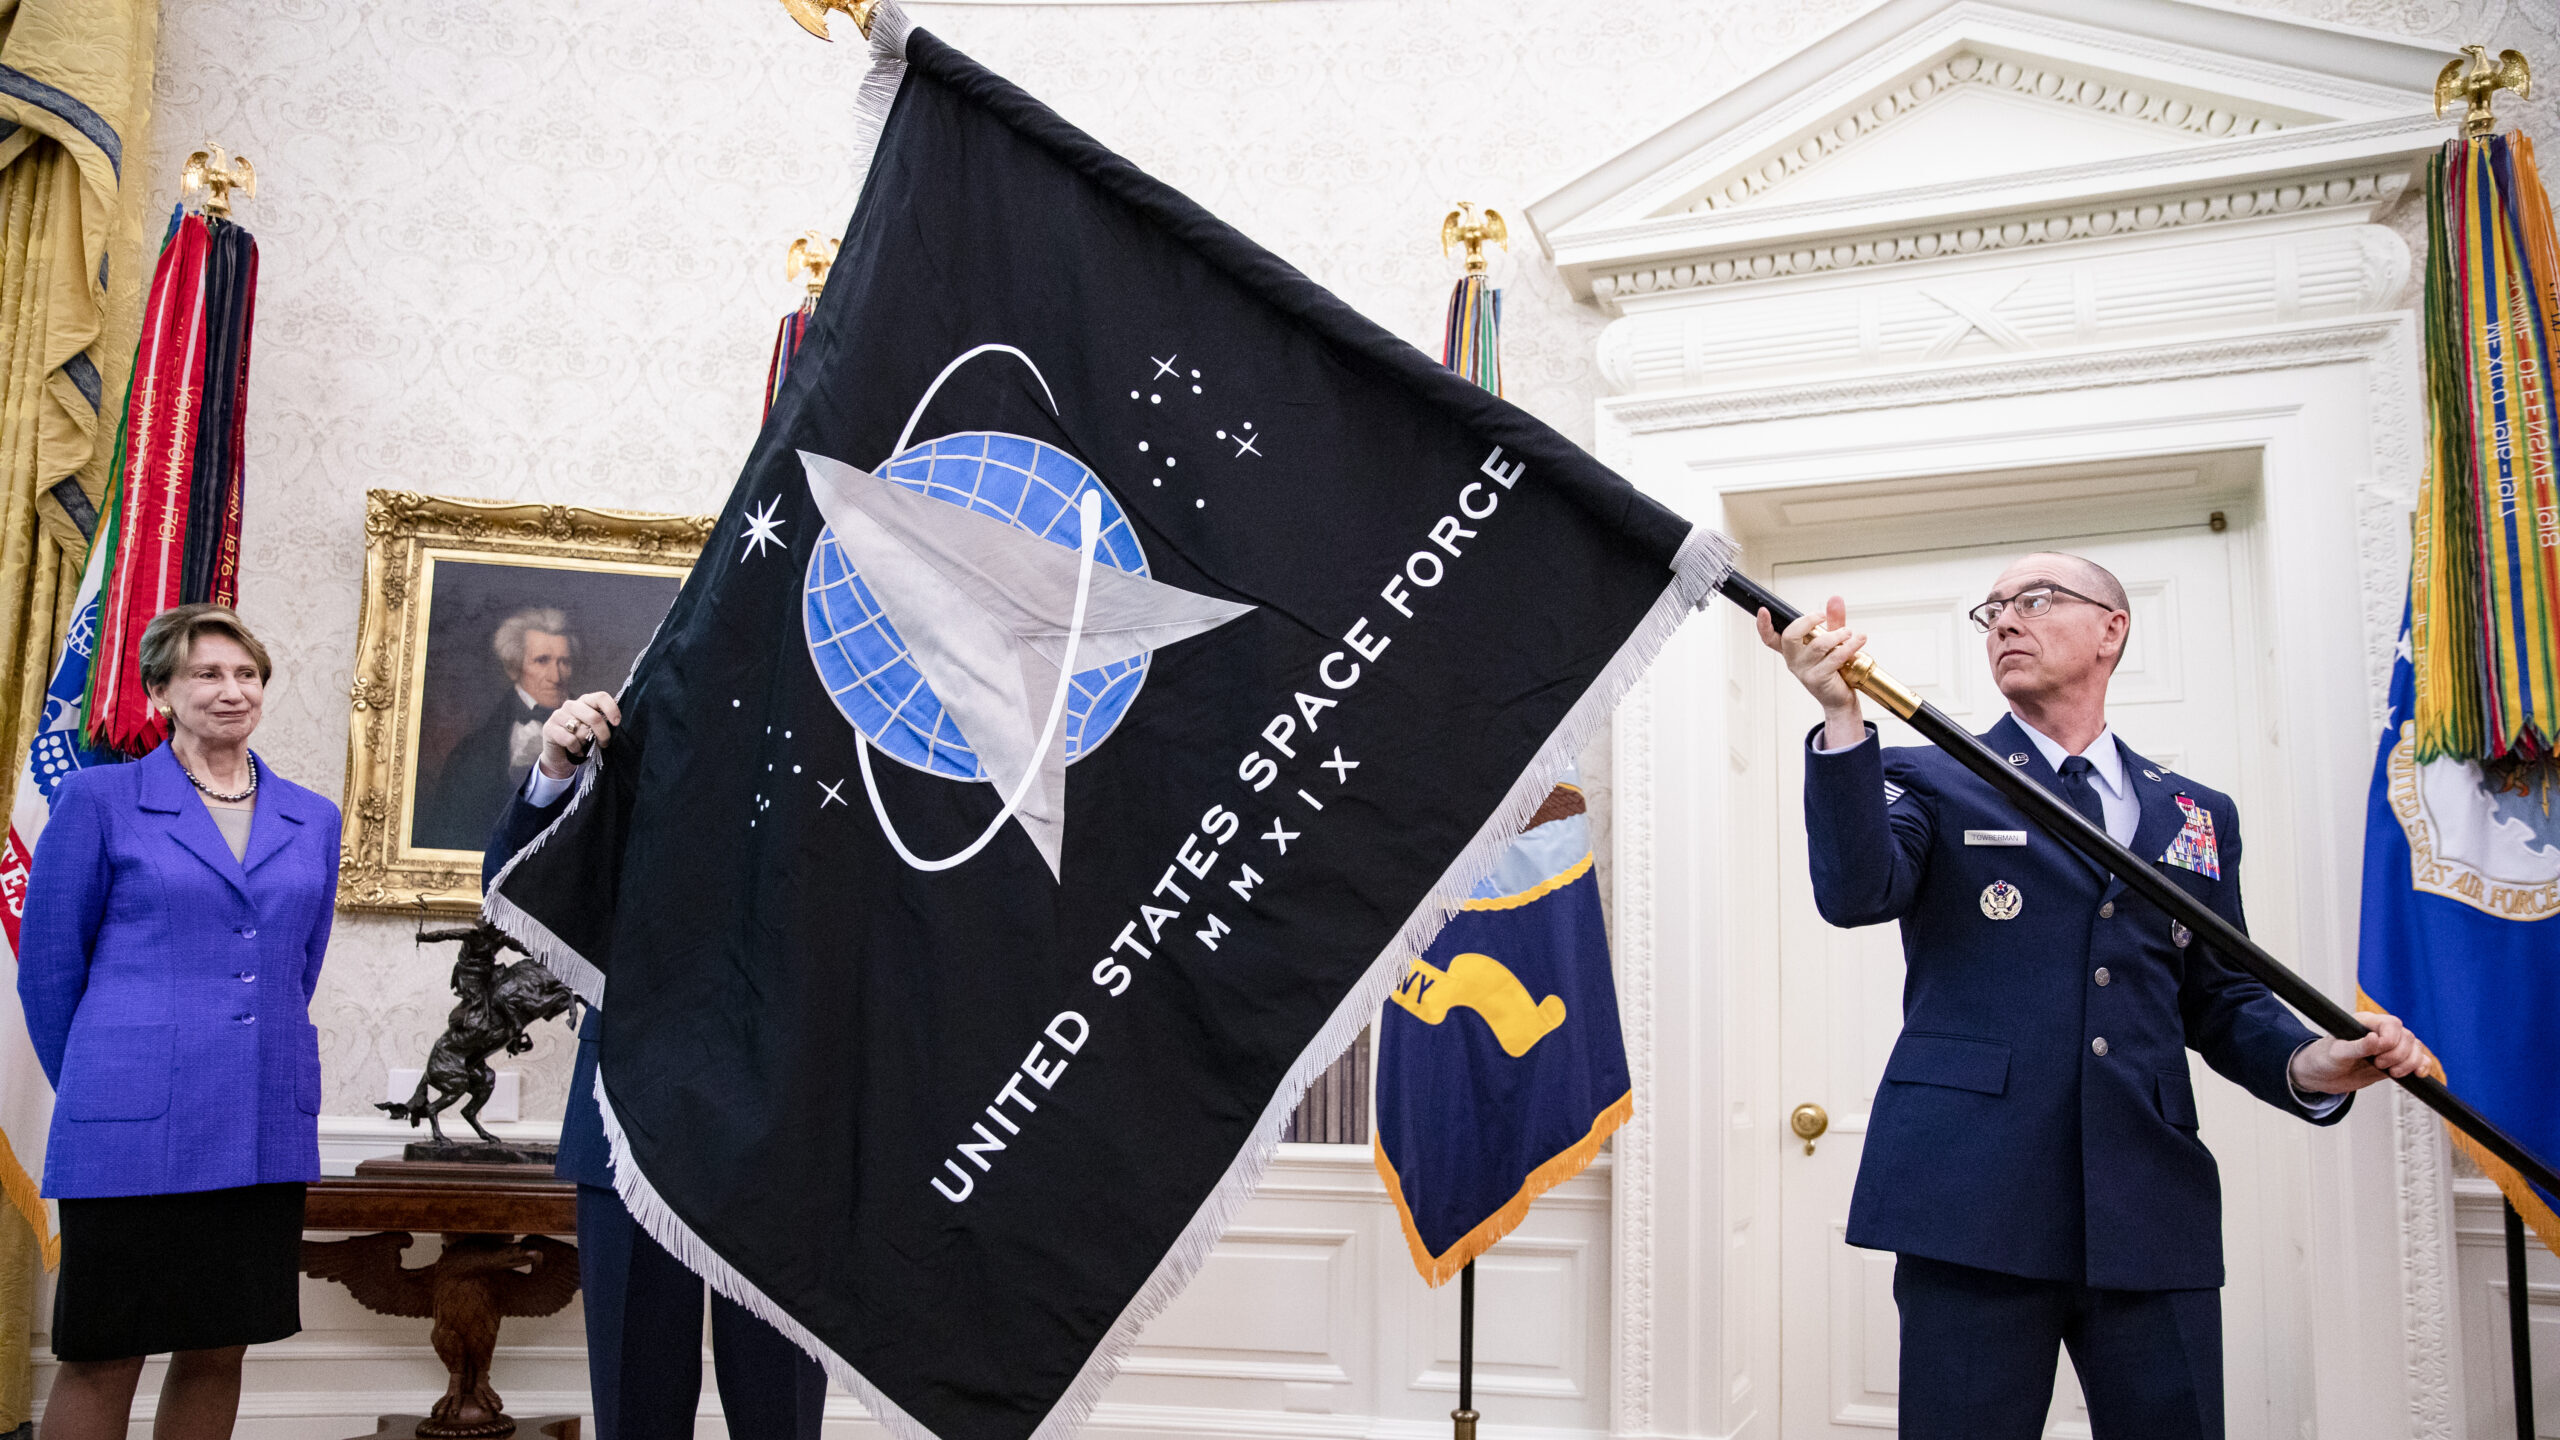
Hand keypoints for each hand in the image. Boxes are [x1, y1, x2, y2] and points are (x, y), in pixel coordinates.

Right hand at [537, 692, 622, 779]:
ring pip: (581, 730)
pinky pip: (570, 740)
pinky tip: (575, 750)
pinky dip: (576, 749)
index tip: (617, 723)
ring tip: (584, 746)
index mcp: (585, 701)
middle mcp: (571, 705)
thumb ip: (603, 723)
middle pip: (594, 717)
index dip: (611, 709)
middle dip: (603, 734)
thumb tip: (616, 723)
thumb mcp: (595, 730)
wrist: (561, 756)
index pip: (601, 697)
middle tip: (604, 743)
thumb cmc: (583, 740)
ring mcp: (558, 715)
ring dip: (586, 742)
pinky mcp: (549, 727)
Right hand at [1755, 595, 1867, 748]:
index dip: (1763, 625)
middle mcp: (1793, 660)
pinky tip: (1859, 640)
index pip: (1770, 638)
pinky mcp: (1818, 679)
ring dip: (1837, 635)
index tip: (1763, 610)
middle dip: (1808, 621)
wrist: (1840, 699)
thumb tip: (1835, 599)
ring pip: (1818, 645)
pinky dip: (1849, 647)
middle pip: (1790, 636)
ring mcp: (1804, 671)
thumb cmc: (1834, 669)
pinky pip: (1834, 658)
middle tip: (1823, 616)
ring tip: (1849, 632)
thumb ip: (1832, 620)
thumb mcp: (1832, 641)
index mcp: (1792, 651)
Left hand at [2288, 1010, 2433, 1094]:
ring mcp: (2389, 1048)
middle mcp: (2380, 1033)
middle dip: (2398, 1055)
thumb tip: (2376, 1039)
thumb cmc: (2323, 1059)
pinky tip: (2418, 1074)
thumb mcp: (2337, 1053)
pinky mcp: (2395, 1062)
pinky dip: (2422, 1066)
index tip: (2378, 1054)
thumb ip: (2357, 1047)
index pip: (2392, 1024)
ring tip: (2391, 1073)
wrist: (2321, 1076)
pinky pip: (2418, 1061)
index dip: (2390, 1039)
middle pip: (2407, 1037)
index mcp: (2365, 1023)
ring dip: (2410, 1062)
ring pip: (2415, 1048)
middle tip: (2378, 1065)